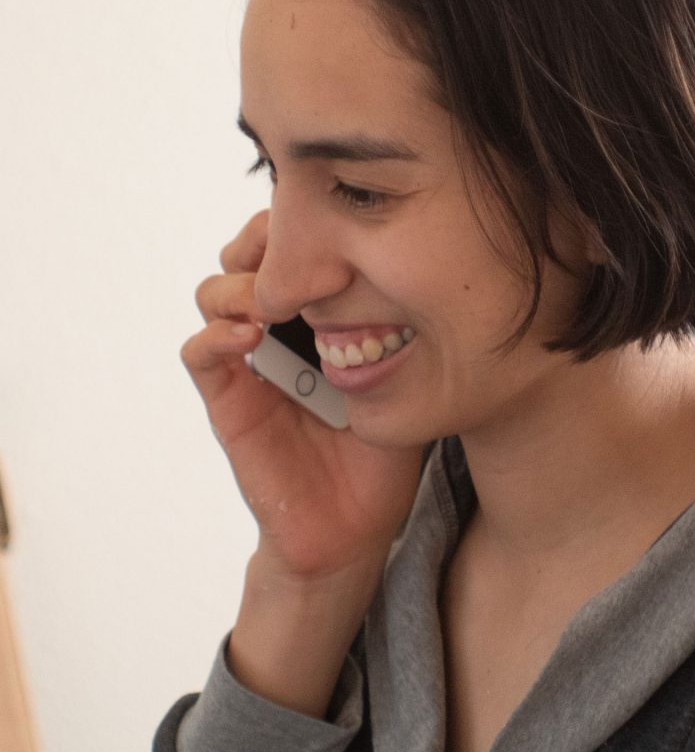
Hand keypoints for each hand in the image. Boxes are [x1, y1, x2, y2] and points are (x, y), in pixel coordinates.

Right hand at [181, 210, 423, 579]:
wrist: (355, 527)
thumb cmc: (385, 455)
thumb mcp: (408, 383)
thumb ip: (407, 333)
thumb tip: (437, 271)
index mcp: (321, 320)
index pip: (298, 250)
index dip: (305, 227)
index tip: (334, 224)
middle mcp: (281, 332)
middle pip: (248, 256)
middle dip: (266, 241)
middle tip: (294, 246)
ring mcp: (250, 363)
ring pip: (215, 292)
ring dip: (240, 283)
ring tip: (273, 297)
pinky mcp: (228, 400)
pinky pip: (201, 353)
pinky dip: (217, 334)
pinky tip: (251, 336)